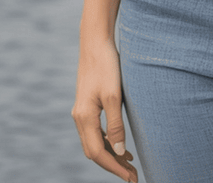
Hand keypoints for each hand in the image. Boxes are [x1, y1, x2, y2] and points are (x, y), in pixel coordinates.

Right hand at [72, 36, 139, 182]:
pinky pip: (95, 131)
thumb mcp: (114, 95)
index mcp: (84, 118)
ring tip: (129, 163)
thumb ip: (115, 124)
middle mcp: (79, 118)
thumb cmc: (106, 65)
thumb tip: (119, 151)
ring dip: (110, 154)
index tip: (131, 178)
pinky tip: (119, 143)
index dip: (114, 168)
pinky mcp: (86, 105)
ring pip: (94, 142)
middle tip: (132, 175)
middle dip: (112, 165)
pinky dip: (106, 141)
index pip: (98, 153)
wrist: (95, 42)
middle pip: (94, 152)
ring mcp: (81, 111)